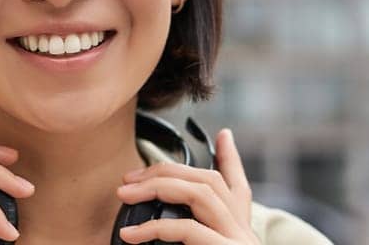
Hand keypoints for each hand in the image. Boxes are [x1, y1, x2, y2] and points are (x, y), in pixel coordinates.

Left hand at [115, 128, 260, 244]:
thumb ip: (187, 230)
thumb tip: (142, 229)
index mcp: (240, 232)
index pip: (240, 189)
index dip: (232, 159)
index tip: (224, 134)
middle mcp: (244, 234)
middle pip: (211, 183)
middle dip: (167, 172)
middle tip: (128, 179)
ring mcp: (238, 242)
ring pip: (201, 194)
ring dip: (158, 187)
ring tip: (125, 194)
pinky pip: (188, 229)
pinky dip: (155, 228)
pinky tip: (131, 234)